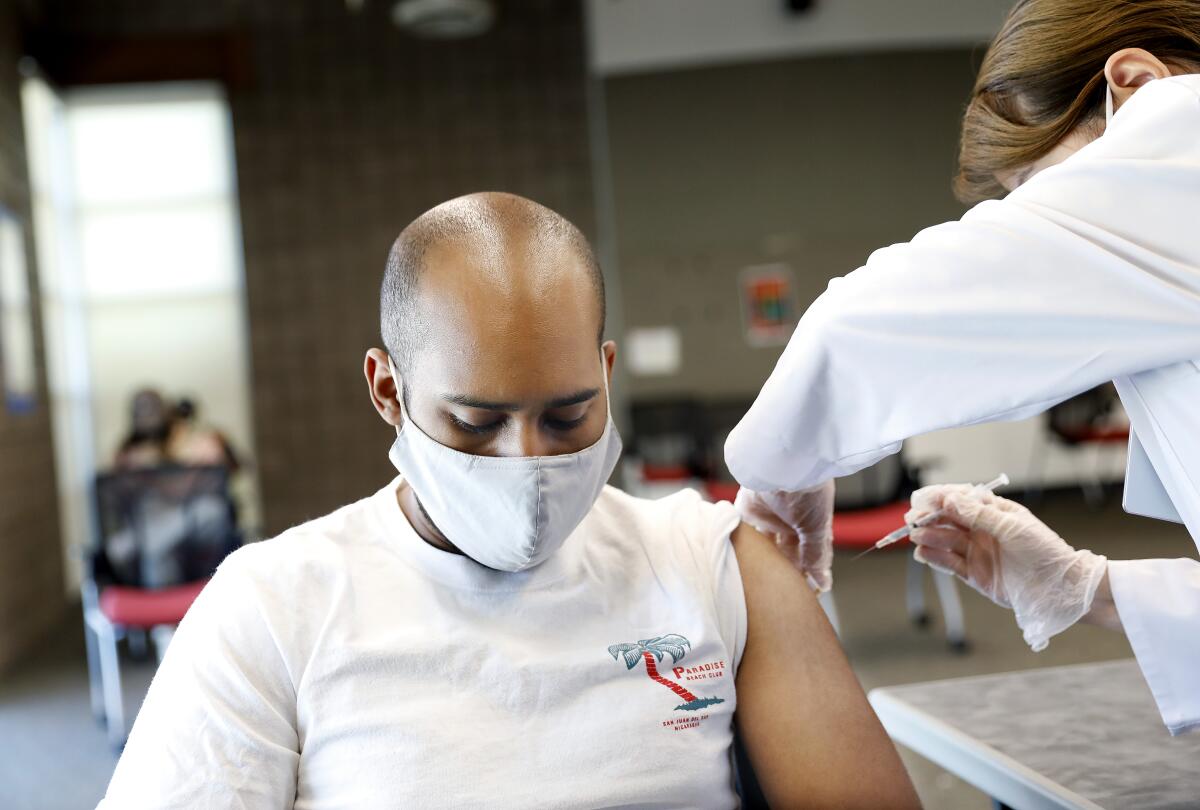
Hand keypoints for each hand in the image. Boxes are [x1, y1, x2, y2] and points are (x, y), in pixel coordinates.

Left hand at [735, 481, 834, 591]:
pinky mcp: (746, 509)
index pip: (804, 555)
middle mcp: (786, 521)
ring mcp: (765, 515)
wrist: (789, 464)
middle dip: (782, 571)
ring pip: (761, 547)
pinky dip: (743, 547)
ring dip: (762, 563)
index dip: (803, 574)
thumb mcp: (817, 528)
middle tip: (781, 591)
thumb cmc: (810, 491)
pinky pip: (742, 532)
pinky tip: (742, 564)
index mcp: (807, 525)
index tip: (802, 593)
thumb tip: (823, 584)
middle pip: (782, 553)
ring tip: (763, 584)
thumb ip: (816, 556)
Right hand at [907, 484, 1107, 650]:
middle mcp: (983, 531)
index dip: (940, 498)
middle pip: (948, 520)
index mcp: (994, 513)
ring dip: (929, 537)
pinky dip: (934, 558)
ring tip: (916, 536)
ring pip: (945, 541)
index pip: (961, 500)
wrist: (1060, 589)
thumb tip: (950, 499)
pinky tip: (923, 553)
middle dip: (929, 517)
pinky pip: (948, 563)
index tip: (922, 499)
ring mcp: (978, 552)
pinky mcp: (975, 574)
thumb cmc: (1044, 552)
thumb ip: (978, 514)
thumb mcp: (1012, 527)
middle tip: (912, 519)